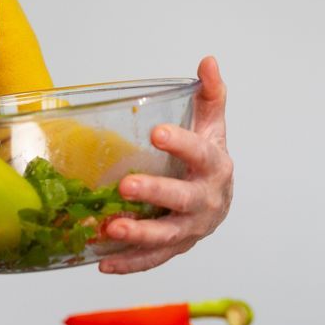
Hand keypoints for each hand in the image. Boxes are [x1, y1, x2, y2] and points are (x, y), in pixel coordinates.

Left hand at [99, 56, 233, 273]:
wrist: (221, 202)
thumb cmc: (208, 159)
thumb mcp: (212, 125)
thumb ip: (210, 95)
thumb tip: (208, 61)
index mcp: (215, 167)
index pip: (200, 154)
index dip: (181, 144)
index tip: (157, 133)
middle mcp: (207, 201)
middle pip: (183, 199)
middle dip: (155, 193)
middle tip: (125, 185)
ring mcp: (191, 229)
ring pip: (167, 235)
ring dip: (140, 234)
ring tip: (112, 227)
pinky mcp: (175, 248)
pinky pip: (153, 259)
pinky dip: (129, 263)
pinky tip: (103, 261)